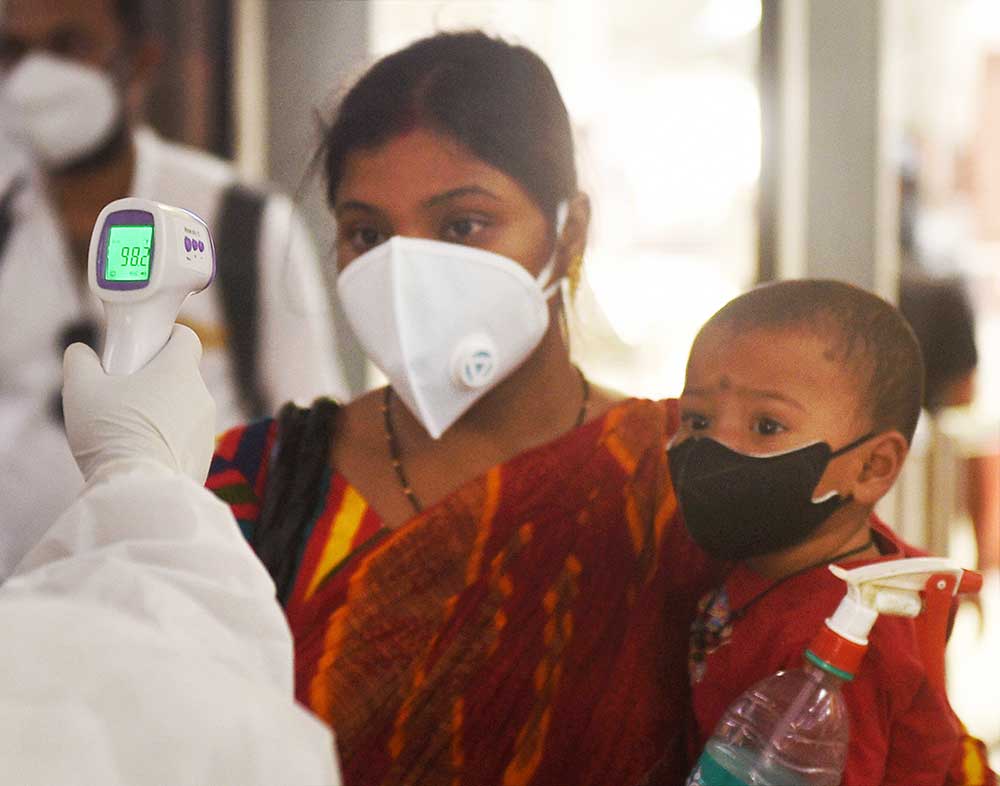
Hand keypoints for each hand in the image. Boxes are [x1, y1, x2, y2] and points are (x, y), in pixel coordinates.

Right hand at [62, 325, 215, 483]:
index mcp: (179, 370)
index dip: (167, 337)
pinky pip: (185, 440)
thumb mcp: (81, 390)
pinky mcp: (205, 457)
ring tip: (127, 430)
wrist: (139, 490)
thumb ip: (80, 362)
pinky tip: (141, 455)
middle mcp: (201, 396)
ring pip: (183, 409)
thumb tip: (81, 353)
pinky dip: (167, 442)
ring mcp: (206, 428)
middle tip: (123, 394)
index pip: (186, 338)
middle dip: (155, 380)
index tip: (145, 346)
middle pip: (180, 376)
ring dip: (161, 413)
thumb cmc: (112, 434)